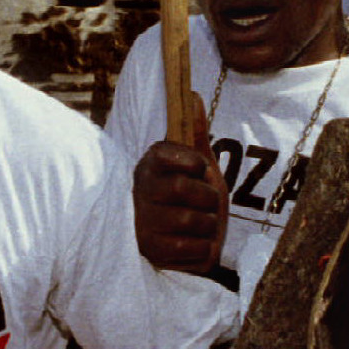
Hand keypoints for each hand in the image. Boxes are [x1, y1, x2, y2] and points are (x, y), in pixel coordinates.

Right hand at [133, 91, 227, 272]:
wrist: (191, 245)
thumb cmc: (192, 200)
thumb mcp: (199, 166)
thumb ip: (195, 132)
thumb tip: (192, 94)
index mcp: (149, 168)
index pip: (163, 154)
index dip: (189, 161)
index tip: (201, 168)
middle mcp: (139, 195)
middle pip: (181, 188)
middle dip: (207, 198)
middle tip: (207, 203)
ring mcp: (143, 226)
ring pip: (190, 221)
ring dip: (208, 225)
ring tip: (201, 226)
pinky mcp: (153, 254)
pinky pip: (192, 249)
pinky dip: (205, 249)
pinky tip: (196, 245)